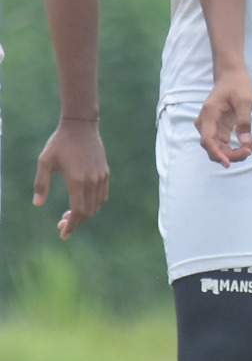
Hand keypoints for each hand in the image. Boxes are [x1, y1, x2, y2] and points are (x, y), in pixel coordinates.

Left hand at [32, 118, 107, 237]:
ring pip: (97, 205)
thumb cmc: (60, 143)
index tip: (63, 234)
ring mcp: (101, 177)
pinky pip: (102, 196)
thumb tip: (37, 204)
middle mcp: (92, 181)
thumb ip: (41, 184)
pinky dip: (94, 206)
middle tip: (62, 226)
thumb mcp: (44, 162)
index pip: (78, 210)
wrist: (81, 127)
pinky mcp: (105, 173)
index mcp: (77, 180)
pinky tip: (83, 204)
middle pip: (88, 211)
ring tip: (70, 216)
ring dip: (85, 215)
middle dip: (76, 222)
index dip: (72, 225)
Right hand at [197, 69, 251, 166]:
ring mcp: (211, 126)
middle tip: (249, 151)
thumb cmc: (238, 85)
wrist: (232, 76)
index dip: (216, 154)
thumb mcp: (245, 101)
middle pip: (212, 147)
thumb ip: (244, 122)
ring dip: (233, 152)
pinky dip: (235, 147)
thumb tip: (245, 142)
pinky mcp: (219, 128)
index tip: (228, 163)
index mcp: (209, 115)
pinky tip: (250, 144)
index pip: (208, 140)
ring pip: (217, 147)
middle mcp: (206, 123)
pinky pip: (223, 143)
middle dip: (229, 155)